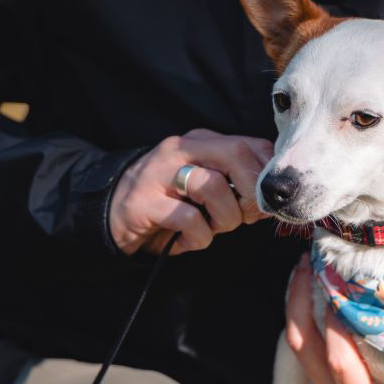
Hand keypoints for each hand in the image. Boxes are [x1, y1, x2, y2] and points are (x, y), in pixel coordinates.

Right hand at [109, 128, 272, 255]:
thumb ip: (234, 183)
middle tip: (247, 217)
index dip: (266, 176)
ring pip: (213, 186)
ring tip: (213, 229)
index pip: (250, 144)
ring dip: (225, 219)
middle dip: (252, 192)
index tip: (265, 203)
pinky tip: (186, 240)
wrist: (111, 214)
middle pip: (235, 154)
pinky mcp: (144, 202)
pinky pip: (188, 219)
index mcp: (200, 142)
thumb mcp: (203, 186)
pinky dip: (197, 238)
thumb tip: (272, 199)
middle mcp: (181, 150)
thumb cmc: (168, 203)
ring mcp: (159, 173)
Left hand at [285, 253, 383, 383]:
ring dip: (298, 304)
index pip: (342, 365)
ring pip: (300, 346)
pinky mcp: (328, 383)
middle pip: (305, 349)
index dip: (336, 327)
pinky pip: (306, 346)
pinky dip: (305, 314)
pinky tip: (312, 287)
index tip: (341, 290)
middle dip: (300, 304)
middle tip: (309, 263)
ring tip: (306, 266)